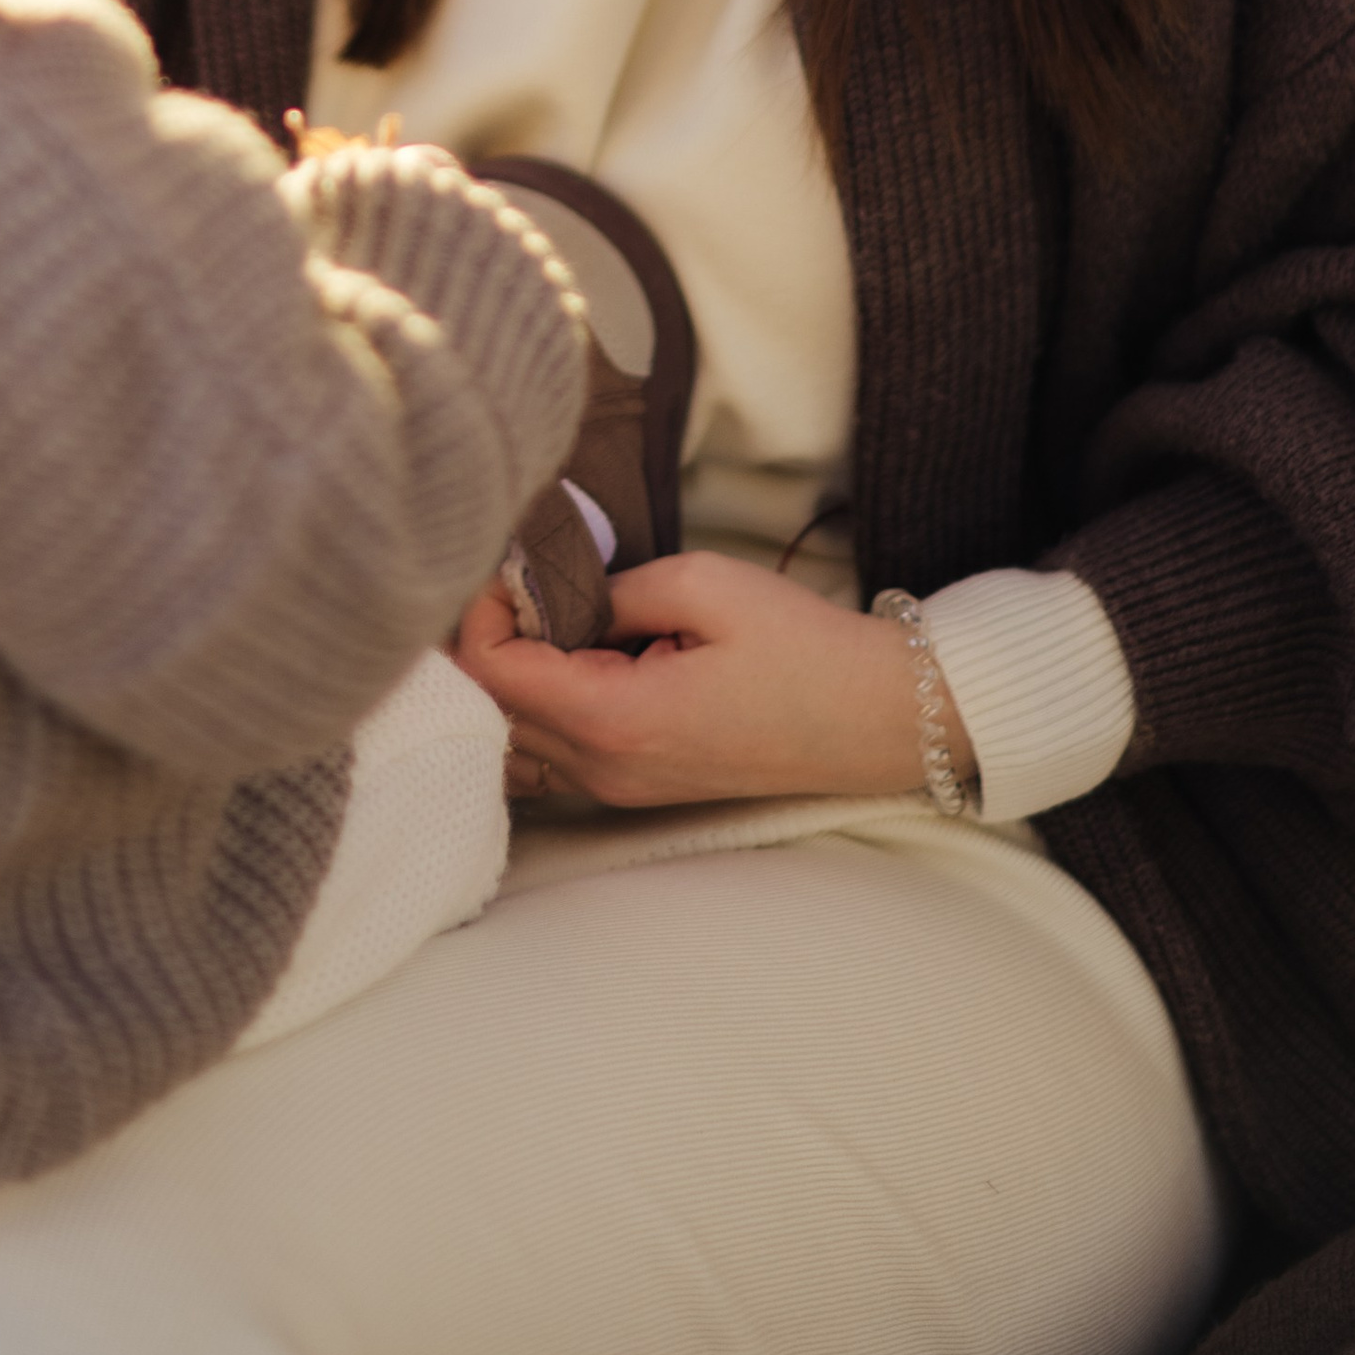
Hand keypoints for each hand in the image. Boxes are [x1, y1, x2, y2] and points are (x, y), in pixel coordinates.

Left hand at [453, 550, 971, 813]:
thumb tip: (549, 591)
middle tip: (517, 580)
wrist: (873, 718)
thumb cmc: (799, 648)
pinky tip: (567, 658)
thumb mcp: (702, 585)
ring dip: (506, 681)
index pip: (491, 674)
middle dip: (485, 640)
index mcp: (614, 719)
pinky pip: (548, 757)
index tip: (510, 566)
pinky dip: (534, 709)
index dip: (480, 611)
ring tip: (539, 619)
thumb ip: (609, 589)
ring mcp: (617, 788)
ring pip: (511, 742)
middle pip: (487, 712)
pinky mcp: (634, 787)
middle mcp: (603, 769)